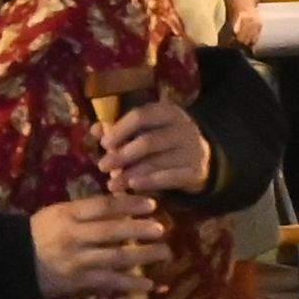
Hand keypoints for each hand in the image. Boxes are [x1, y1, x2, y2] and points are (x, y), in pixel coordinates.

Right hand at [31, 189, 169, 296]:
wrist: (14, 261)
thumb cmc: (41, 232)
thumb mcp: (59, 213)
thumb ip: (88, 211)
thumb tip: (124, 206)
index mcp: (68, 214)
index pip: (104, 206)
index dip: (129, 204)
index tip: (152, 204)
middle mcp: (74, 236)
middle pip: (113, 231)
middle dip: (140, 229)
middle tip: (162, 229)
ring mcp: (78, 261)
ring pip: (116, 257)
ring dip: (143, 256)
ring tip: (164, 252)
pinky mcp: (79, 282)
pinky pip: (110, 282)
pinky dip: (131, 284)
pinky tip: (150, 285)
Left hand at [98, 97, 213, 197]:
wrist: (201, 158)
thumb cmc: (164, 141)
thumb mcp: (147, 129)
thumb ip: (121, 129)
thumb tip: (96, 130)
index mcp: (168, 112)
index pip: (141, 115)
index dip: (120, 129)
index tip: (104, 144)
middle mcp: (183, 128)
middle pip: (148, 141)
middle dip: (122, 155)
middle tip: (102, 166)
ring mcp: (192, 150)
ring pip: (157, 162)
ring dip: (131, 173)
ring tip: (112, 183)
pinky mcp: (195, 171)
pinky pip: (169, 178)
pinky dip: (149, 182)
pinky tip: (133, 186)